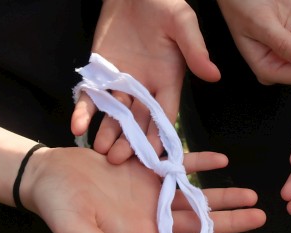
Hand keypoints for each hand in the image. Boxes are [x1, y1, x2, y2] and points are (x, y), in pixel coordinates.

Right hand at [18, 146, 264, 232]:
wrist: (45, 178)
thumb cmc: (57, 210)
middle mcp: (151, 217)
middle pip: (199, 223)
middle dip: (230, 222)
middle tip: (262, 217)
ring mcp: (150, 193)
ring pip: (195, 197)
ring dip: (223, 196)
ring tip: (253, 196)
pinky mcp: (144, 169)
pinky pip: (177, 166)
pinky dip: (199, 163)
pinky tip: (222, 161)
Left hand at [74, 0, 220, 163]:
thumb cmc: (163, 3)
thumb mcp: (182, 23)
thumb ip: (195, 49)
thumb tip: (213, 75)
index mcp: (168, 82)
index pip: (164, 116)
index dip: (159, 136)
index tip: (155, 157)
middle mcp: (144, 88)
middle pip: (138, 122)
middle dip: (130, 142)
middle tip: (120, 159)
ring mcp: (121, 83)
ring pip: (114, 115)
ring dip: (107, 133)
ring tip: (100, 149)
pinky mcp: (99, 73)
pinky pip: (91, 97)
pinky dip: (84, 112)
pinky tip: (77, 125)